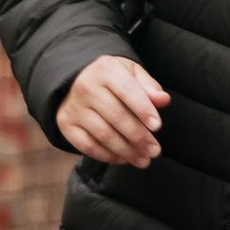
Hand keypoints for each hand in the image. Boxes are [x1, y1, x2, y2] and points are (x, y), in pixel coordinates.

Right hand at [57, 53, 169, 167]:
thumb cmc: (113, 79)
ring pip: (103, 134)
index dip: (143, 110)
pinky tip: (123, 158)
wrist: (78, 79)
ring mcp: (74, 107)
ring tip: (143, 159)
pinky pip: (87, 146)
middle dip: (139, 137)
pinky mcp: (66, 124)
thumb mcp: (132, 74)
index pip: (128, 91)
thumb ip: (149, 87)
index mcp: (106, 70)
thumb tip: (163, 100)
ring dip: (126, 151)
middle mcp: (86, 87)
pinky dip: (107, 156)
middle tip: (155, 151)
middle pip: (117, 117)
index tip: (157, 127)